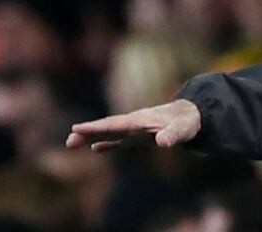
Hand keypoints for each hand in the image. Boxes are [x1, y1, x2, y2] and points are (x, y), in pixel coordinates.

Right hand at [65, 99, 200, 151]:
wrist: (193, 114)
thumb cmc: (188, 121)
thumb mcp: (183, 129)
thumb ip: (173, 135)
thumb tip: (161, 142)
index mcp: (141, 120)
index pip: (115, 124)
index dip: (97, 127)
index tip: (77, 127)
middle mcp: (135, 123)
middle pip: (108, 128)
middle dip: (88, 132)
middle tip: (68, 140)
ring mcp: (136, 129)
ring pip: (110, 133)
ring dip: (92, 137)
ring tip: (72, 142)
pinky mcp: (139, 136)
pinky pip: (119, 140)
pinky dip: (106, 143)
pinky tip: (94, 147)